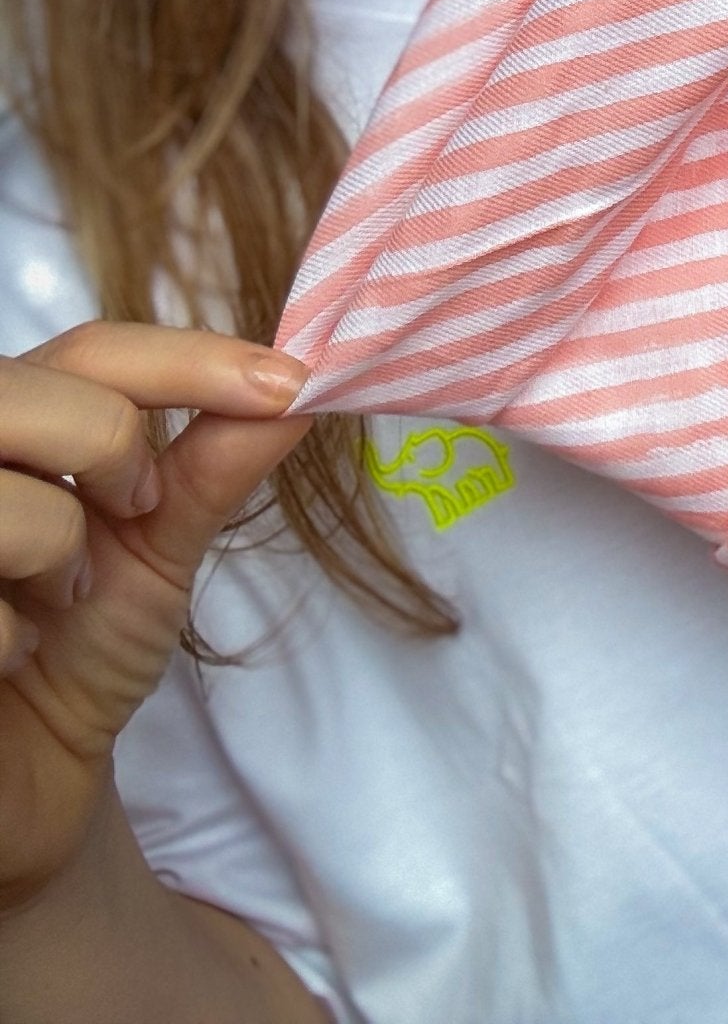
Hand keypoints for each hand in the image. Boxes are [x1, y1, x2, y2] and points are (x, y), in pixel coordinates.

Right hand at [0, 323, 310, 915]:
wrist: (23, 774)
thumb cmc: (81, 646)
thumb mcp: (158, 547)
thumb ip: (215, 464)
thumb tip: (303, 388)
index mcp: (20, 419)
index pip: (92, 349)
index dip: (188, 359)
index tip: (289, 384)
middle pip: (32, 386)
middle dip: (106, 442)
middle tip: (135, 508)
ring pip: (3, 489)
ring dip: (57, 548)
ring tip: (58, 598)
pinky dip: (9, 631)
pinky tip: (8, 653)